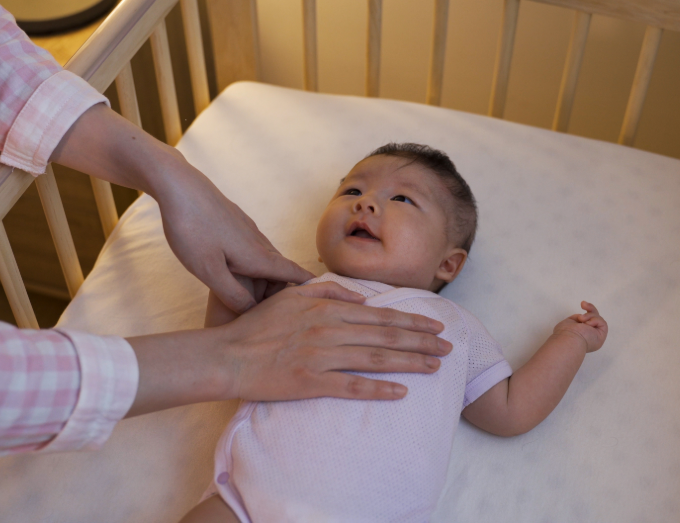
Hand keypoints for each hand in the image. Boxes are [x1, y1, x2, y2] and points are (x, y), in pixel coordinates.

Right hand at [126, 281, 452, 415]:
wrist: (229, 356)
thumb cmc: (259, 326)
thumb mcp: (293, 295)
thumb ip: (328, 290)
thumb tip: (360, 297)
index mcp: (329, 309)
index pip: (380, 314)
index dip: (411, 320)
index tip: (435, 326)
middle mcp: (331, 330)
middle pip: (386, 335)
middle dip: (421, 341)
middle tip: (448, 347)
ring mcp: (323, 357)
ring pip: (376, 358)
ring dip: (410, 362)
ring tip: (435, 366)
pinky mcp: (313, 383)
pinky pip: (353, 387)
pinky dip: (379, 389)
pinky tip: (402, 391)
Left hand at [155, 163, 313, 311]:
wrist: (179, 186)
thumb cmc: (192, 229)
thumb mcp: (208, 271)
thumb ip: (232, 294)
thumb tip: (252, 312)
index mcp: (258, 257)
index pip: (294, 275)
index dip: (308, 287)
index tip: (321, 297)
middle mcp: (259, 243)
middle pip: (281, 271)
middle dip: (281, 291)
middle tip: (269, 312)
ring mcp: (248, 230)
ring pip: (266, 259)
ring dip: (264, 278)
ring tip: (250, 296)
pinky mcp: (235, 222)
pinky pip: (252, 248)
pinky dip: (252, 263)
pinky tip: (234, 269)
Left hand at [553, 301, 607, 352]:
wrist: (568, 339)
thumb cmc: (564, 333)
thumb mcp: (568, 323)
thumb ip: (576, 320)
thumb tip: (581, 318)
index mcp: (581, 335)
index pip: (588, 322)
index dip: (587, 313)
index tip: (582, 304)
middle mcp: (590, 337)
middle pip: (595, 318)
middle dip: (590, 308)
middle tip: (583, 304)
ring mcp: (596, 336)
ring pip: (598, 319)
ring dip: (589, 316)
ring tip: (581, 319)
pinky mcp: (601, 335)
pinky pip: (602, 323)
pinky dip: (594, 320)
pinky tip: (587, 324)